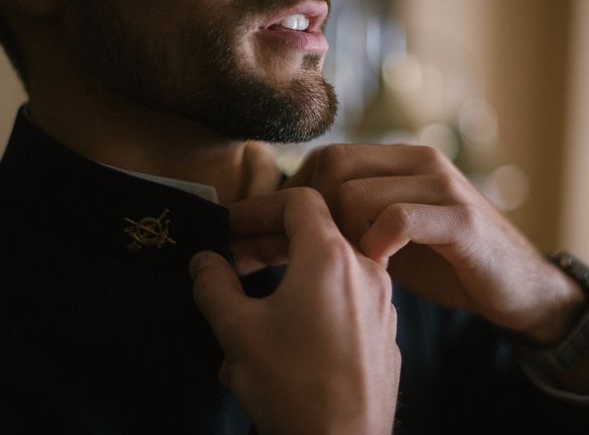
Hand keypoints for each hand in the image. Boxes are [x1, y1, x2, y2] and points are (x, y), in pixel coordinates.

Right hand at [190, 188, 399, 434]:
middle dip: (266, 243)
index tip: (229, 226)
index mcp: (332, 258)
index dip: (258, 207)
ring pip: (326, 270)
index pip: (298, 201)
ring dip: (285, 276)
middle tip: (232, 262)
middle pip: (313, 233)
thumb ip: (214, 284)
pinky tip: (282, 335)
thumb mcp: (238, 330)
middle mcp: (365, 271)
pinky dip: (310, 301)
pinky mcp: (383, 330)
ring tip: (249, 305)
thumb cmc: (293, 386)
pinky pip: (343, 299)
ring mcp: (380, 302)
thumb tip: (204, 261)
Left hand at [284, 145, 587, 345]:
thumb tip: (292, 223)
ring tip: (356, 264)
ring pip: (356, 194)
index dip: (300, 193)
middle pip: (334, 165)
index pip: (328, 155)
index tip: (290, 234)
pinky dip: (377, 247)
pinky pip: (398, 220)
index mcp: (401, 160)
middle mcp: (420, 161)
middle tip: (319, 252)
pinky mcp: (461, 219)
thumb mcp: (390, 234)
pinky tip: (381, 266)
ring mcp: (442, 186)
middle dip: (314, 213)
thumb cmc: (445, 261)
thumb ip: (351, 219)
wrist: (516, 285)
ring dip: (343, 237)